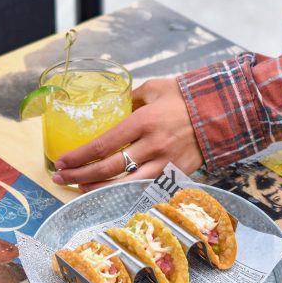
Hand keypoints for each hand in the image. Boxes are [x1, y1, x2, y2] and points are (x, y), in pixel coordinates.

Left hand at [52, 78, 204, 191]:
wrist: (221, 114)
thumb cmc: (185, 98)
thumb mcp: (154, 89)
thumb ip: (128, 99)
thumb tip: (110, 108)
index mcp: (144, 122)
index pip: (103, 145)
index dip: (79, 156)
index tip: (61, 161)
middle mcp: (152, 146)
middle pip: (109, 169)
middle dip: (79, 175)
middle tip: (60, 178)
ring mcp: (164, 164)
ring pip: (124, 186)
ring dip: (98, 189)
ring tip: (79, 188)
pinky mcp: (175, 176)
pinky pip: (144, 190)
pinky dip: (124, 194)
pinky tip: (109, 193)